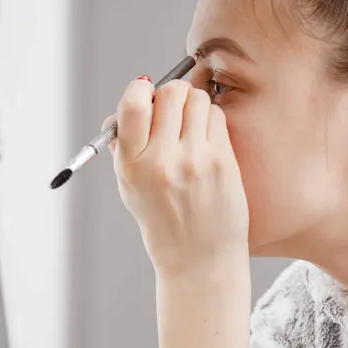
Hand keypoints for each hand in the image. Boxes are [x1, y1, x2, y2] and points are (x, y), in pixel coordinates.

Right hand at [102, 78, 248, 276]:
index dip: (140, 88)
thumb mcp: (129, 188)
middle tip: (172, 107)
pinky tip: (206, 138)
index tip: (145, 92)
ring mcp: (195, 160)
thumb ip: (125, 146)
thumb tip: (132, 102)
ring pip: (197, 99)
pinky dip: (210, 119)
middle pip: (170, 93)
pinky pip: (217, 116)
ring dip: (192, 103)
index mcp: (132, 166)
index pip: (133, 105)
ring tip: (190, 124)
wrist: (198, 258)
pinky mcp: (222, 162)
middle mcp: (162, 160)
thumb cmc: (161, 220)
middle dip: (171, 93)